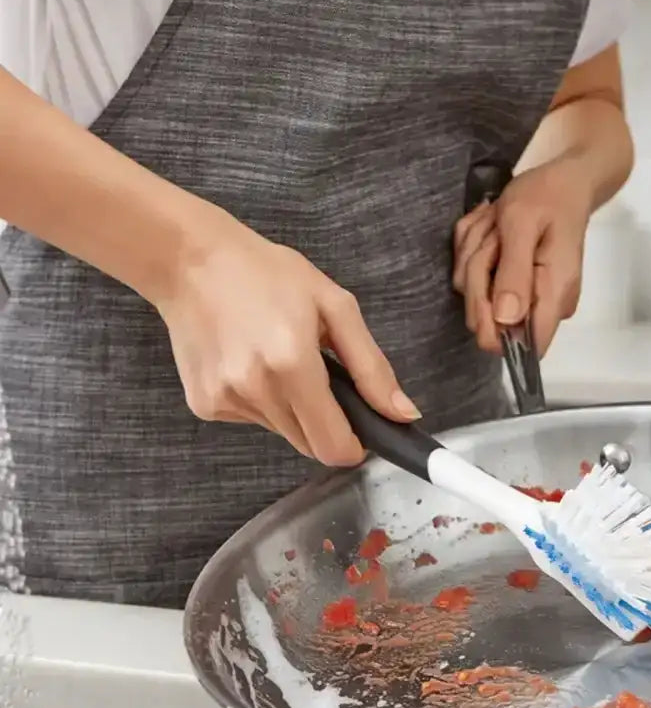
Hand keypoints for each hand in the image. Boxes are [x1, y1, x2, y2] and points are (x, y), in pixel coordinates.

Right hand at [156, 216, 419, 465]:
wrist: (189, 259)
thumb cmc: (267, 274)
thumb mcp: (335, 306)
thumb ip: (372, 367)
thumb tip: (404, 414)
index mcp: (292, 365)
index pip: (334, 447)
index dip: (355, 445)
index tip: (361, 426)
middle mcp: (255, 390)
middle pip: (311, 445)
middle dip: (326, 422)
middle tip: (319, 377)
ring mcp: (225, 400)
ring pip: (283, 433)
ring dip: (294, 410)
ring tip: (279, 359)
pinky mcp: (204, 405)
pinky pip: (253, 420)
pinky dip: (263, 402)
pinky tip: (250, 362)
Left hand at [452, 159, 590, 355]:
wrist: (563, 181)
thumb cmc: (547, 196)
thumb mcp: (522, 224)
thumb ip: (514, 273)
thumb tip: (505, 320)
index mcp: (554, 294)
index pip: (527, 347)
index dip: (494, 329)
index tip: (484, 289)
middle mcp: (545, 305)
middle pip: (490, 321)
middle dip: (478, 275)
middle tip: (494, 236)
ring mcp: (528, 298)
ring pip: (476, 295)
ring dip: (474, 256)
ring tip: (496, 225)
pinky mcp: (515, 288)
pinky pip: (476, 281)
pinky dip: (475, 252)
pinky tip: (492, 230)